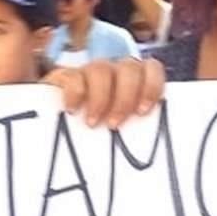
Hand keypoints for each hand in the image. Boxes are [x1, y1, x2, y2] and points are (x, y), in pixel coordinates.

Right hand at [42, 58, 165, 128]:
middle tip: (115, 124)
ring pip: (101, 68)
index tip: (142, 111)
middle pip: (129, 67)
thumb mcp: (124, 132)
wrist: (58, 135)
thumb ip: (138, 129)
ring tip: (93, 123)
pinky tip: (72, 110)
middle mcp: (115, 72)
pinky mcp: (66, 77)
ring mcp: (90, 72)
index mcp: (135, 81)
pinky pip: (74, 76)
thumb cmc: (100, 138)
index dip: (151, 86)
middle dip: (125, 97)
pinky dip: (75, 93)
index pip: (152, 68)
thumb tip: (158, 148)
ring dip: (100, 97)